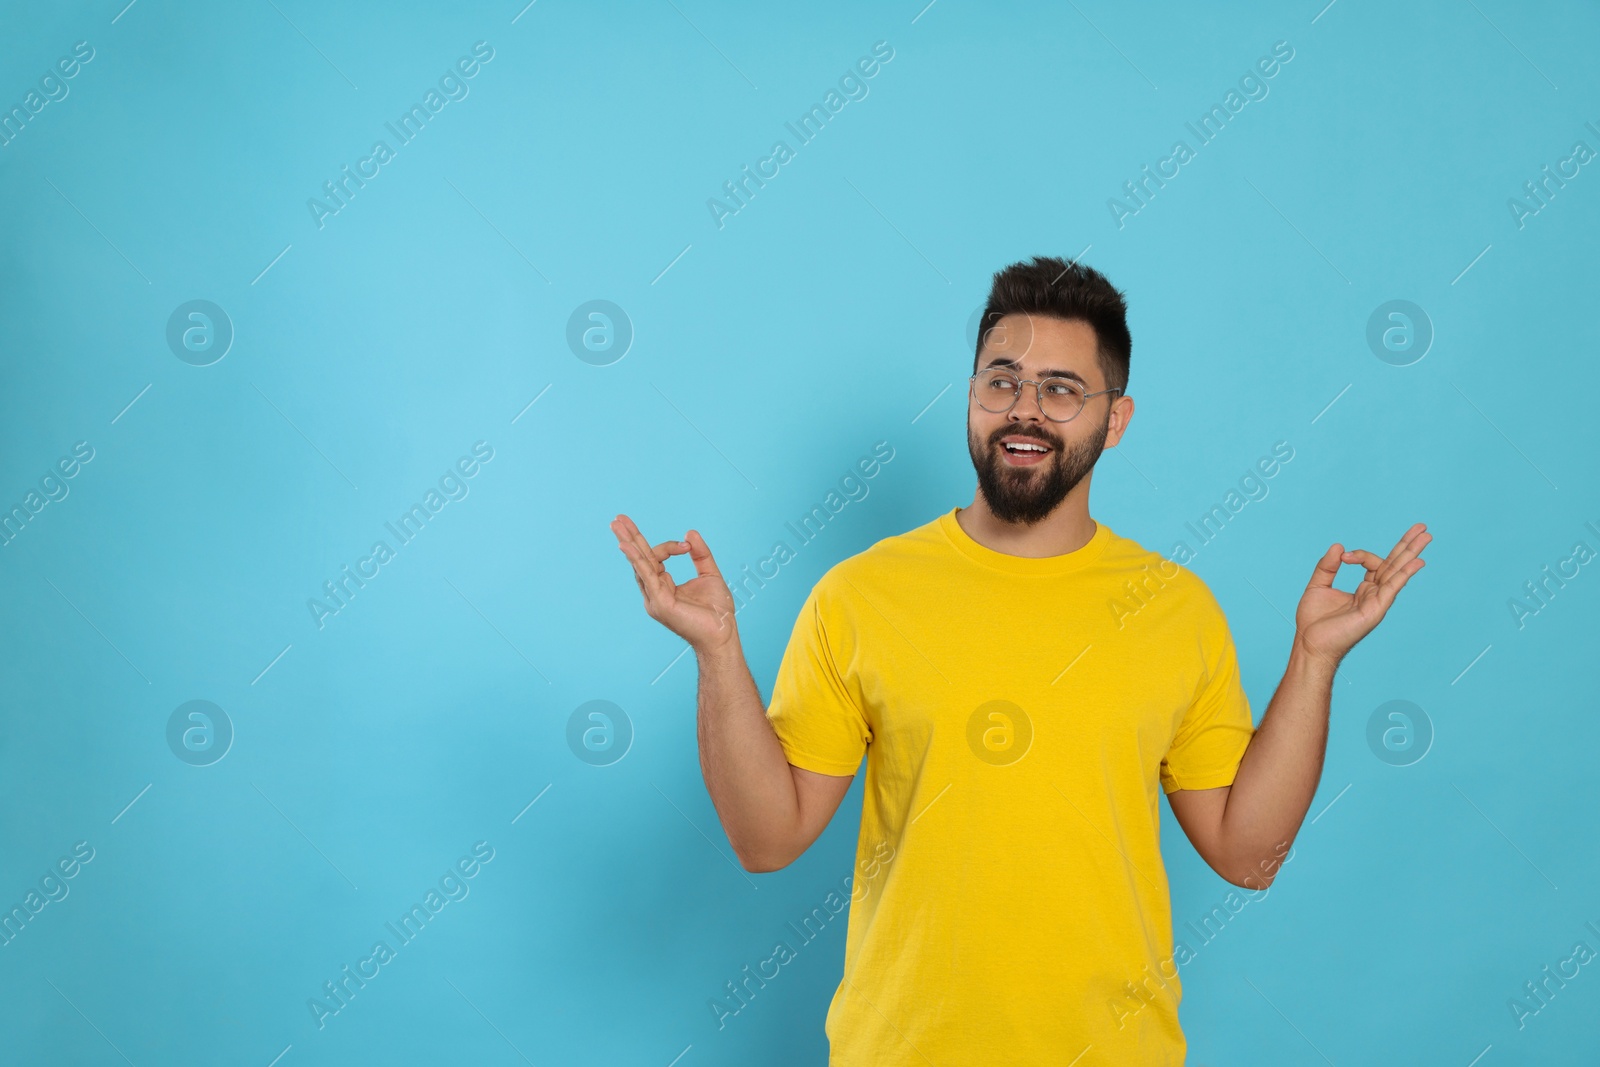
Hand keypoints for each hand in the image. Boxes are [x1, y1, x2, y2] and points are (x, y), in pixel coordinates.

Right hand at [610, 514, 739, 652]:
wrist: (723, 634)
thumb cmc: (717, 611)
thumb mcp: (709, 574)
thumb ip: (700, 554)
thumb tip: (690, 532)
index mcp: (664, 586)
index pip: (657, 558)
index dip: (670, 547)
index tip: (687, 546)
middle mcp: (655, 592)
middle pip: (640, 559)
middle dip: (630, 537)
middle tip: (618, 518)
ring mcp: (654, 599)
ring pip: (640, 565)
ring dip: (629, 543)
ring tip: (617, 525)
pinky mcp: (660, 603)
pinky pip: (646, 576)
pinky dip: (637, 560)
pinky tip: (626, 546)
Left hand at [1294, 522, 1430, 667]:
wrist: (1310, 644)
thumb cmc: (1313, 621)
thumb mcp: (1317, 586)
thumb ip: (1327, 566)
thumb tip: (1339, 546)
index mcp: (1363, 589)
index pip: (1373, 563)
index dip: (1361, 554)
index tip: (1344, 556)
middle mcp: (1374, 594)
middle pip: (1395, 565)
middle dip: (1408, 546)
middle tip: (1422, 528)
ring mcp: (1377, 602)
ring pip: (1397, 572)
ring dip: (1411, 553)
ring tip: (1426, 535)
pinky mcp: (1375, 610)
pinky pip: (1392, 588)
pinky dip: (1404, 574)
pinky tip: (1417, 561)